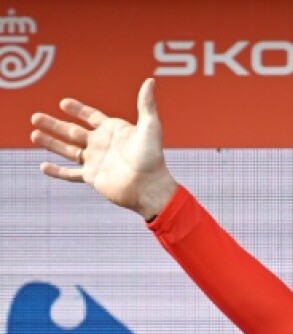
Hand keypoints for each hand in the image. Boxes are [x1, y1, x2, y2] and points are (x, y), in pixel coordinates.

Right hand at [30, 78, 177, 219]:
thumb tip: (151, 80)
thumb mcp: (150, 127)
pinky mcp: (92, 177)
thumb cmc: (152, 157)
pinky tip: (42, 166)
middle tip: (35, 117)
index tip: (63, 103)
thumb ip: (146, 104)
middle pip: (72, 132)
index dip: (78, 109)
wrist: (150, 187)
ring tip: (33, 134)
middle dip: (54, 124)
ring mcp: (96, 161)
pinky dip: (57, 172)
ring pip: (67, 151)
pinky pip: (70, 174)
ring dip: (50, 143)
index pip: (91, 117)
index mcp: (113, 131)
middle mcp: (102, 145)